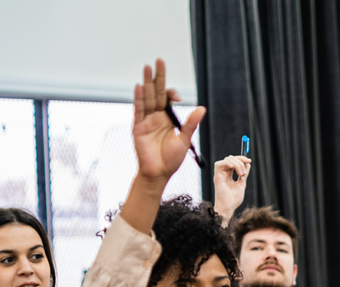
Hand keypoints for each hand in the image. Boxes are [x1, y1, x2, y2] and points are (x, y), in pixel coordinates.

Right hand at [132, 59, 205, 186]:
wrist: (159, 173)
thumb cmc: (171, 159)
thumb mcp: (185, 139)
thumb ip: (191, 123)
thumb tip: (202, 108)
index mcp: (167, 118)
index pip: (167, 98)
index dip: (171, 93)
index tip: (177, 97)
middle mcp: (156, 116)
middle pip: (156, 93)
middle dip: (158, 77)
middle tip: (159, 61)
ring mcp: (146, 120)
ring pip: (147, 98)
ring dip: (147, 83)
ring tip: (147, 67)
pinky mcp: (138, 127)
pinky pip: (138, 110)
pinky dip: (139, 98)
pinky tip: (139, 87)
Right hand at [213, 155, 251, 222]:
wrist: (228, 208)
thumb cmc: (234, 199)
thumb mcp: (242, 184)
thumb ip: (244, 174)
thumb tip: (248, 164)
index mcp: (229, 175)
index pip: (234, 161)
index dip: (241, 159)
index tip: (249, 161)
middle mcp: (224, 173)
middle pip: (230, 158)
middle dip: (240, 161)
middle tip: (244, 172)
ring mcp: (220, 175)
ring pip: (227, 160)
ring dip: (237, 164)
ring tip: (241, 174)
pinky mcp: (217, 177)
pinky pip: (218, 164)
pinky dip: (227, 163)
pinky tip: (233, 168)